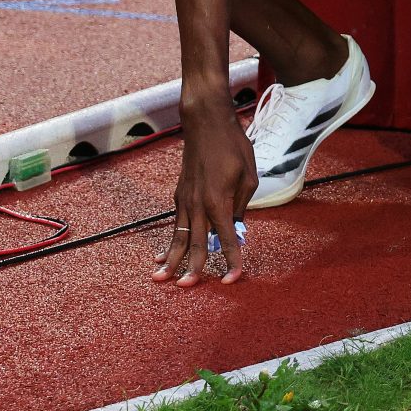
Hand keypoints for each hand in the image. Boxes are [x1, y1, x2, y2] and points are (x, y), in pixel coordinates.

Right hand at [155, 109, 253, 285]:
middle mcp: (198, 204)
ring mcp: (185, 200)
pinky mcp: (180, 195)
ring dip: (172, 259)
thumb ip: (242, 206)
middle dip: (193, 268)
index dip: (231, 260)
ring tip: (161, 279)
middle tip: (187, 288)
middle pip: (196, 243)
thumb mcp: (249, 177)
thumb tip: (234, 229)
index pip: (226, 239)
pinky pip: (175, 224)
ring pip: (179, 236)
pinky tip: (163, 255)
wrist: (206, 123)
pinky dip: (170, 241)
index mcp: (219, 201)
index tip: (232, 279)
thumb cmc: (233, 147)